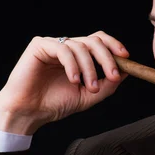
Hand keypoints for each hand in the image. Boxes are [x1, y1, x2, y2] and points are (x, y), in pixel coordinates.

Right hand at [0, 31, 129, 134]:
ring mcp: (53, 44)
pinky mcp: (39, 45)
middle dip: (107, 58)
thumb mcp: (88, 96)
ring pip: (80, 46)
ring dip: (89, 68)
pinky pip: (62, 48)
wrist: (29, 113)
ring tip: (88, 86)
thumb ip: (106, 84)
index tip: (126, 58)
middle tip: (112, 76)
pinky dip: (72, 64)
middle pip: (93, 40)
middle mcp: (66, 47)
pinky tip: (73, 80)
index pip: (99, 41)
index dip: (114, 45)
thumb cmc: (54, 104)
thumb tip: (125, 72)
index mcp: (78, 56)